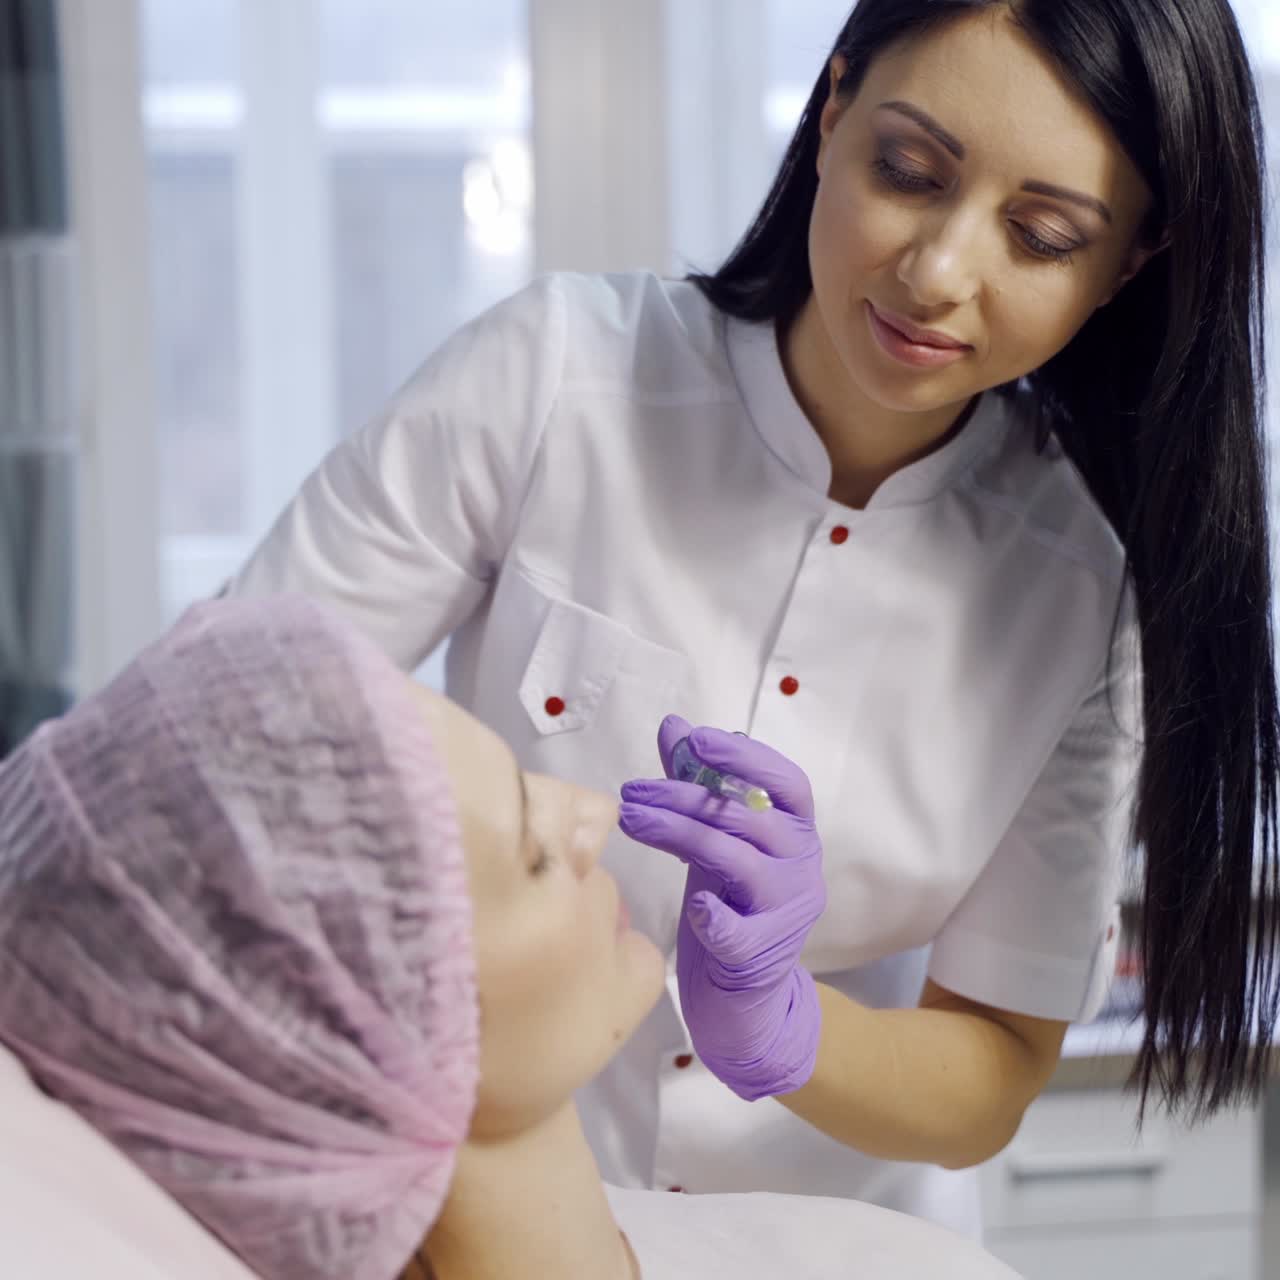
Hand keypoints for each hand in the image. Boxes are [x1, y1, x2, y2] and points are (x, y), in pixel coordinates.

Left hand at [617, 715, 825, 1100]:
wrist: (744, 996)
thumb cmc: (730, 903)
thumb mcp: (716, 839)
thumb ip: (699, 785)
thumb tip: (675, 726)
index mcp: (796, 833)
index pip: (788, 783)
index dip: (746, 757)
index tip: (697, 741)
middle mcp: (802, 866)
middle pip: (747, 817)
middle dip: (684, 797)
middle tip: (632, 792)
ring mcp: (787, 911)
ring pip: (736, 860)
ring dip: (680, 835)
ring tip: (631, 820)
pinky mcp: (763, 955)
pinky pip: (740, 930)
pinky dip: (717, 915)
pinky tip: (694, 905)